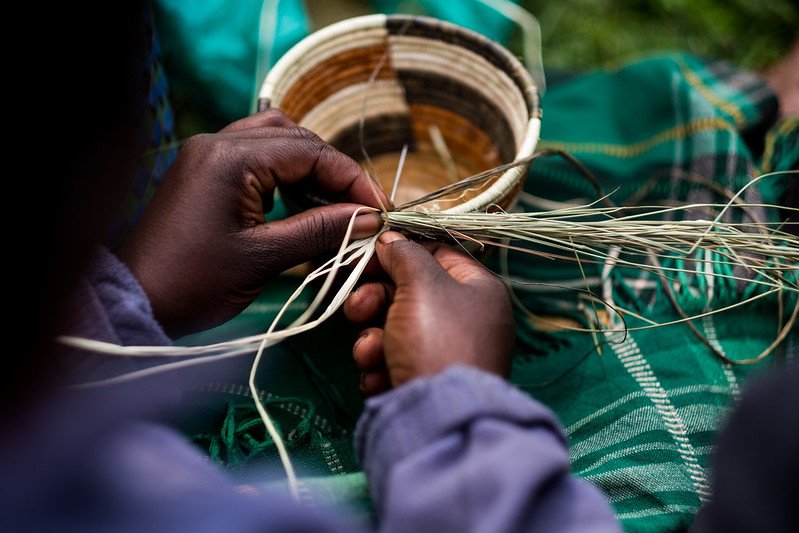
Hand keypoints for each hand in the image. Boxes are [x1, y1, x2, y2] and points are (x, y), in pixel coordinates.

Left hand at [118, 110, 387, 336]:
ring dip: (308, 166)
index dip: (352, 179)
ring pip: (275, 138)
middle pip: (296, 137)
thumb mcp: (264, 257)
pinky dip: (282, 171)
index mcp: (231, 157)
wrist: (135, 301)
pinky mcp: (203, 168)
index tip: (379, 209)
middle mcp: (218, 141)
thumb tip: (368, 217)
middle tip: (360, 209)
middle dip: (333, 171)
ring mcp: (207, 152)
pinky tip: (297, 200)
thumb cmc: (196, 282)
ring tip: (332, 203)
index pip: (311, 152)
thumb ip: (320, 229)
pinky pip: (254, 153)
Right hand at [344, 232, 513, 395]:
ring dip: (372, 339)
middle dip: (375, 301)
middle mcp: (467, 319)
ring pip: (395, 329)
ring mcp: (447, 352)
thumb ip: (404, 255)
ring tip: (371, 354)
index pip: (436, 254)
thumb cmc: (439, 340)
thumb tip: (392, 239)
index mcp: (478, 290)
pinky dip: (380, 367)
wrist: (441, 417)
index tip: (368, 255)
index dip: (399, 252)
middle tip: (356, 309)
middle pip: (410, 293)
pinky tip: (379, 377)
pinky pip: (394, 361)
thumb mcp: (422, 284)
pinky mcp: (427, 381)